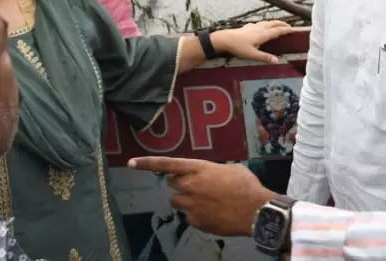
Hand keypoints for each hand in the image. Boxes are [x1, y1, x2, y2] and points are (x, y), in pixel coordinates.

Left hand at [127, 157, 272, 236]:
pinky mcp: (195, 221)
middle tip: (197, 185)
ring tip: (207, 201)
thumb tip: (210, 176)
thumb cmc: (246, 185)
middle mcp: (190, 185)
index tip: (131, 163)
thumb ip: (213, 171)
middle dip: (181, 183)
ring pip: (177, 201)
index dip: (147, 163)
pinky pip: (189, 216)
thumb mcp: (231, 169)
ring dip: (186, 199)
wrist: (255, 211)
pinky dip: (197, 214)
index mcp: (199, 168)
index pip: (167, 164)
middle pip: (171, 183)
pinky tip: (213, 213)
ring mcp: (190, 205)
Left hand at [213, 20, 294, 63]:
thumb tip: (277, 61)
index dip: (287, 30)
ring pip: (268, 22)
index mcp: (263, 34)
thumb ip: (265, 57)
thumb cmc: (238, 47)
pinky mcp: (248, 26)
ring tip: (279, 25)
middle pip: (275, 24)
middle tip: (290, 27)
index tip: (295, 30)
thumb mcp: (252, 55)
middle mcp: (260, 28)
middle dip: (283, 24)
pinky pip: (261, 23)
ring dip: (276, 23)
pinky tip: (262, 26)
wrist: (225, 39)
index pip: (278, 31)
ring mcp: (254, 26)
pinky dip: (266, 24)